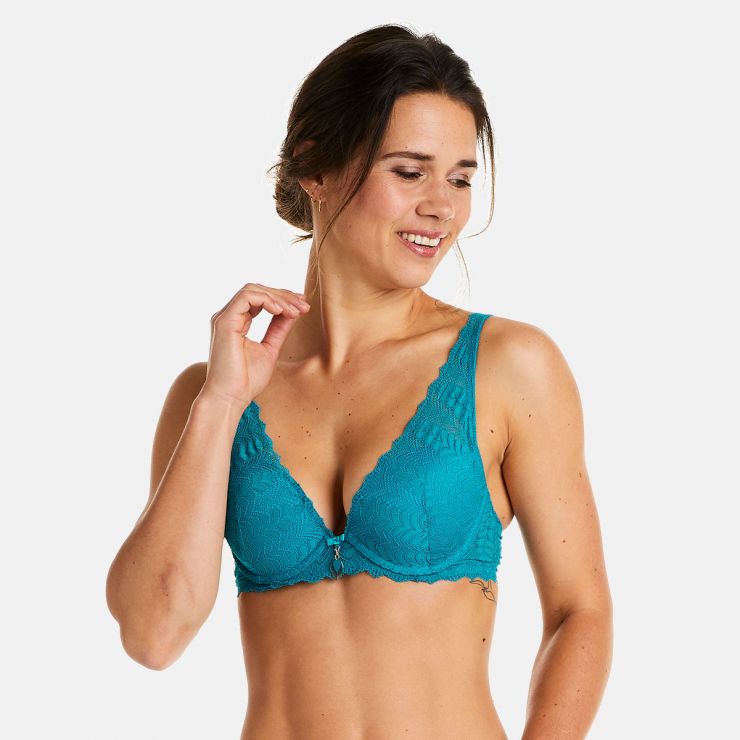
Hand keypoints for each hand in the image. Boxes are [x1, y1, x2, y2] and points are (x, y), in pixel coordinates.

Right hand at [199, 283, 309, 410]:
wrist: (230, 398)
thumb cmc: (246, 381)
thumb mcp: (270, 349)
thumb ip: (278, 329)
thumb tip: (293, 313)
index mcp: (237, 322)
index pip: (260, 299)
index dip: (282, 299)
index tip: (303, 307)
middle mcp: (228, 317)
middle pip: (258, 290)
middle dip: (284, 296)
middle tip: (304, 306)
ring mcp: (224, 318)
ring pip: (252, 290)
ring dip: (278, 298)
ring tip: (296, 311)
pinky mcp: (224, 322)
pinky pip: (246, 297)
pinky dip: (266, 300)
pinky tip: (280, 311)